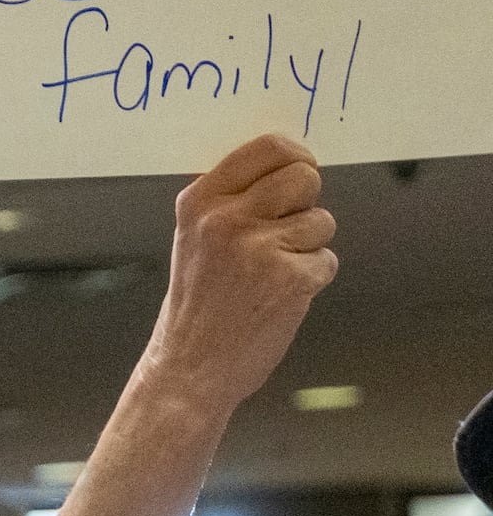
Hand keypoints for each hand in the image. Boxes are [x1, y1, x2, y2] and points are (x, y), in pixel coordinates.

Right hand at [143, 132, 334, 414]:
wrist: (189, 368)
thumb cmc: (197, 304)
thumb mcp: (193, 239)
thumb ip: (230, 202)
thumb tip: (286, 165)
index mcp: (200, 202)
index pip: (269, 147)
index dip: (295, 158)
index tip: (296, 173)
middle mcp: (227, 219)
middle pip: (304, 177)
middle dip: (305, 203)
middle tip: (284, 230)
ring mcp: (259, 249)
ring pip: (321, 220)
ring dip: (308, 246)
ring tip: (272, 272)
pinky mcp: (291, 278)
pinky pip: (327, 260)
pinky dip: (311, 278)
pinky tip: (279, 296)